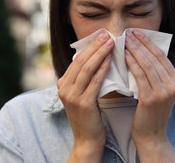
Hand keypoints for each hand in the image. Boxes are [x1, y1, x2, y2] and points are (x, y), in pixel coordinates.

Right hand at [57, 32, 113, 161]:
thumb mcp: (83, 93)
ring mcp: (71, 96)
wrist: (87, 139)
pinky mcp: (83, 103)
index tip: (102, 35)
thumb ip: (86, 77)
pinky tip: (111, 60)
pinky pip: (95, 81)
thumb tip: (98, 56)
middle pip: (81, 61)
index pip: (77, 59)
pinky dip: (103, 68)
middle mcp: (64, 88)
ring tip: (111, 42)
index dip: (90, 46)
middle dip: (95, 46)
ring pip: (87, 68)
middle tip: (108, 34)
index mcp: (63, 83)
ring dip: (100, 53)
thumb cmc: (90, 115)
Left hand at [125, 30, 174, 161]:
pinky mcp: (151, 98)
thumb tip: (142, 52)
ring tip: (124, 40)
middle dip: (141, 43)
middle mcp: (173, 84)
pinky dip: (132, 64)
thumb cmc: (151, 112)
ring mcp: (163, 91)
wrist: (151, 135)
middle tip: (129, 32)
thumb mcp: (158, 90)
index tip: (138, 33)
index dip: (149, 43)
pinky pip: (140, 76)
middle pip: (154, 58)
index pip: (161, 56)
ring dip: (135, 50)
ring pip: (147, 64)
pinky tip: (124, 56)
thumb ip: (155, 74)